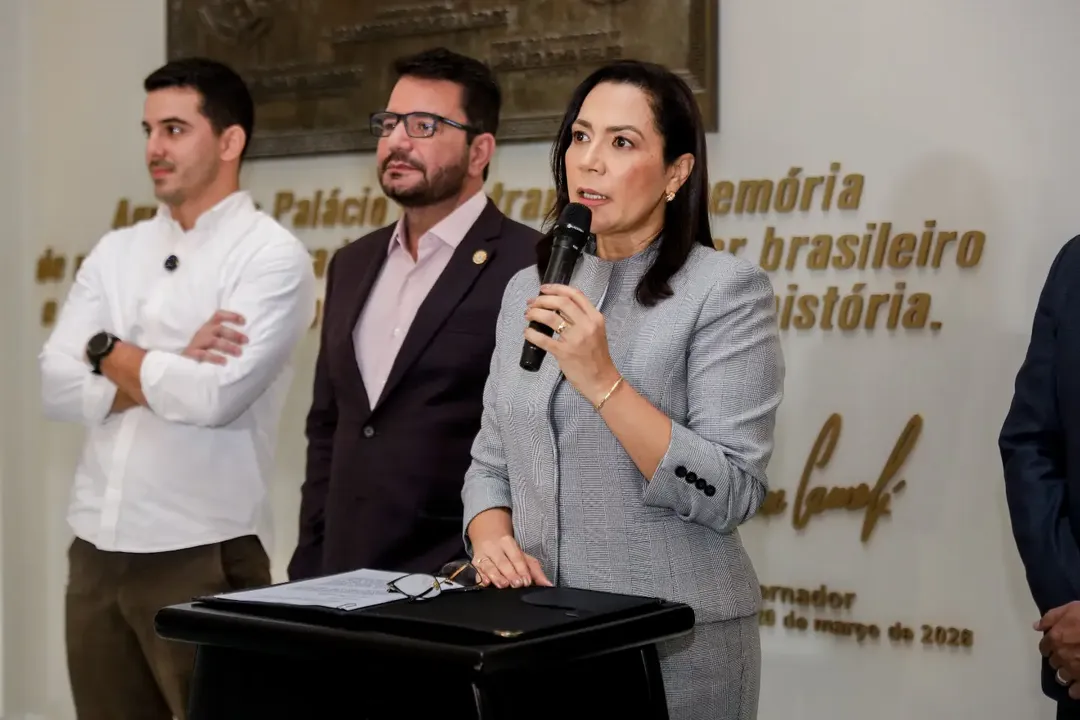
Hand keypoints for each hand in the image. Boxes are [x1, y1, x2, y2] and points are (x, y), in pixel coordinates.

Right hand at [182, 310, 246, 364]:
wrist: (175, 352)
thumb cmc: (198, 343)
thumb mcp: (208, 334)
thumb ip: (221, 333)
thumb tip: (242, 339)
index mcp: (208, 324)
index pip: (219, 315)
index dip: (231, 316)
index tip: (244, 321)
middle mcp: (203, 331)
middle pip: (220, 329)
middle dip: (234, 334)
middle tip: (246, 341)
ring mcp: (197, 342)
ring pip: (214, 341)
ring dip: (228, 346)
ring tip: (239, 352)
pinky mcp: (191, 353)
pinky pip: (203, 354)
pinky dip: (214, 357)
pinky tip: (224, 361)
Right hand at [471, 534, 551, 588]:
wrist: (487, 536)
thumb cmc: (508, 551)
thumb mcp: (522, 556)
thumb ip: (535, 571)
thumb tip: (548, 585)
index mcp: (508, 543)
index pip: (516, 557)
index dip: (521, 569)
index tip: (527, 581)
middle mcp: (494, 548)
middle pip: (503, 562)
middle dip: (510, 574)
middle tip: (517, 584)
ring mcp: (483, 555)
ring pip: (489, 566)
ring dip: (496, 576)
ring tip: (503, 585)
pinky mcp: (474, 564)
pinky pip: (477, 571)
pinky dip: (481, 577)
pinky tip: (485, 583)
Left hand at [524, 283, 620, 405]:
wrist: (602, 380)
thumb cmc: (596, 356)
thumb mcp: (595, 332)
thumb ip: (580, 319)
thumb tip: (556, 308)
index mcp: (595, 318)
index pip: (575, 295)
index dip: (556, 288)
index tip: (543, 289)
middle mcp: (586, 325)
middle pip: (561, 302)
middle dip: (542, 300)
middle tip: (531, 303)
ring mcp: (575, 339)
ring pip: (550, 318)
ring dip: (535, 313)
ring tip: (528, 315)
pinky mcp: (564, 353)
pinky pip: (543, 339)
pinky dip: (531, 334)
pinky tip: (527, 333)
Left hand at [1037, 601, 1079, 697]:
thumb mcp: (1069, 609)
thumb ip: (1051, 618)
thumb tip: (1036, 626)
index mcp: (1055, 638)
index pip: (1044, 647)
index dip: (1049, 647)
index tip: (1053, 647)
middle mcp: (1062, 655)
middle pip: (1053, 662)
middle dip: (1058, 660)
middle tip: (1066, 658)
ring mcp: (1074, 669)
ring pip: (1062, 677)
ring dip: (1065, 675)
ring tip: (1072, 673)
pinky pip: (1076, 690)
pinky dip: (1075, 690)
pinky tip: (1076, 689)